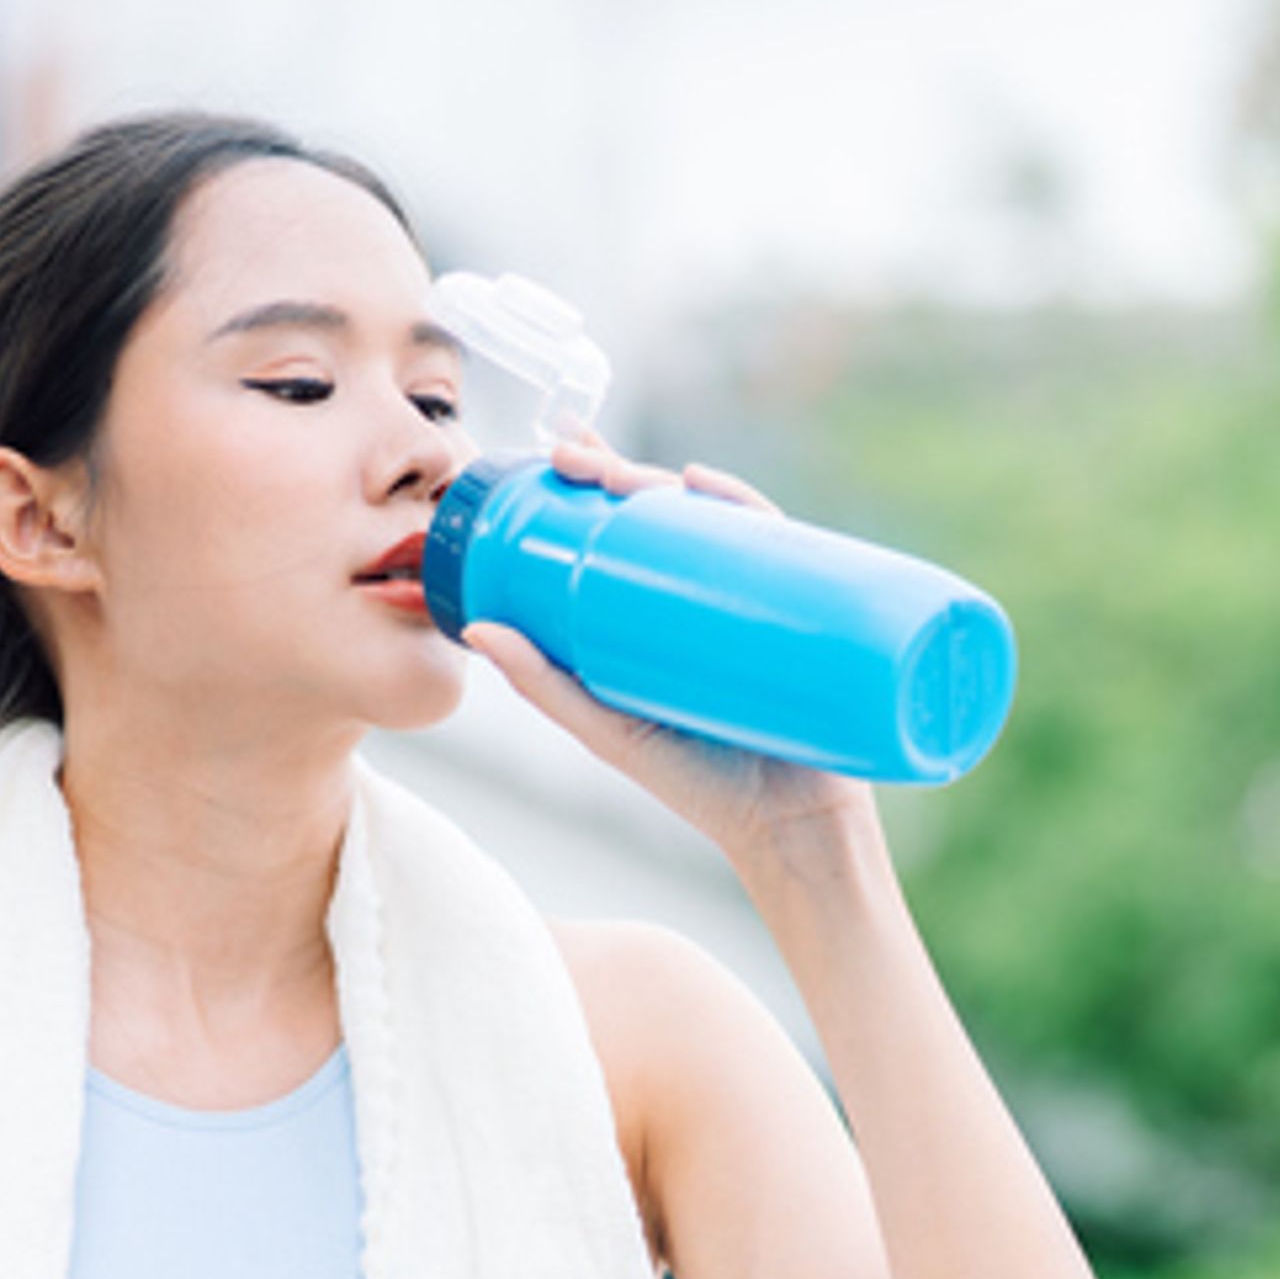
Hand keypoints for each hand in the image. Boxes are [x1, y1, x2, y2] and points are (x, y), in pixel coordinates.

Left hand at [461, 428, 885, 870]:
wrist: (791, 828)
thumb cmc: (701, 785)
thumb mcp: (609, 730)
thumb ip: (545, 685)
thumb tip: (475, 630)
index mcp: (666, 614)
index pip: (628, 532)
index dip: (595, 482)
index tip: (557, 450)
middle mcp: (713, 596)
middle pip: (668, 514)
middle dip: (620, 473)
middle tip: (575, 457)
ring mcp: (759, 600)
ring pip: (714, 520)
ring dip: (668, 482)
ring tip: (623, 475)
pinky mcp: (805, 611)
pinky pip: (778, 546)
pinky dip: (742, 508)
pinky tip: (704, 487)